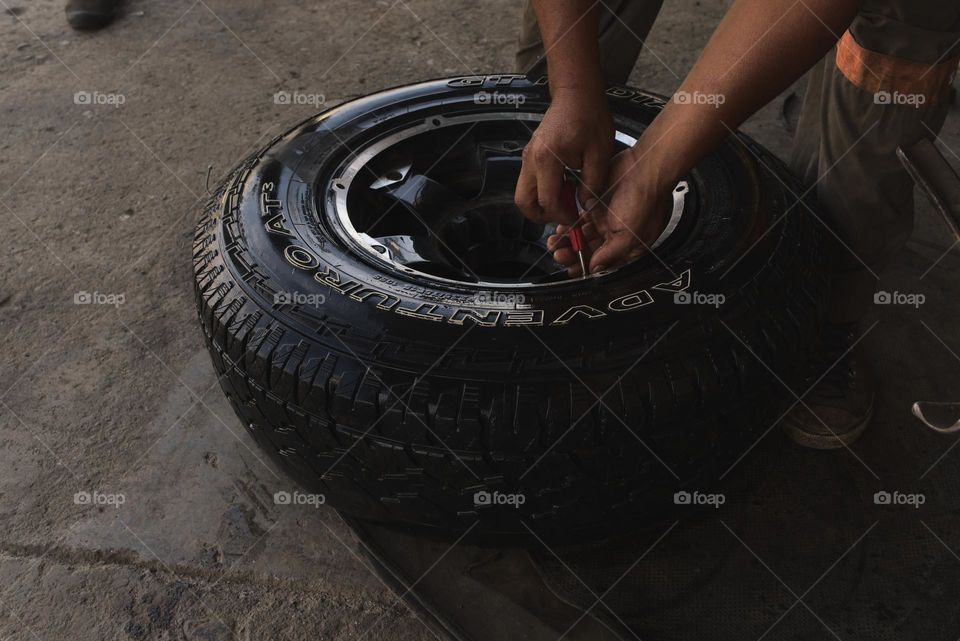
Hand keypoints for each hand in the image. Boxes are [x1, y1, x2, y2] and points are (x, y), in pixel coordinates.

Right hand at [515, 89, 613, 225]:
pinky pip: (529, 181)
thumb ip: (592, 183)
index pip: (547, 200)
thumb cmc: (589, 117)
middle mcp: (531, 160)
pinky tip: (564, 184)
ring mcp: (527, 157)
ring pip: (523, 193)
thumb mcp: (600, 152)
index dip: (561, 214)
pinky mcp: (530, 155)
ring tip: (567, 197)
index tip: (576, 216)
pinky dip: (542, 191)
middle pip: (523, 202)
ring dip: (542, 203)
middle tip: (563, 214)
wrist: (576, 93)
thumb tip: (585, 204)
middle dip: (541, 216)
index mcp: (547, 159)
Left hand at [547, 148, 674, 275]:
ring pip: (583, 237)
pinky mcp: (597, 206)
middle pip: (590, 252)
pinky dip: (570, 225)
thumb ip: (609, 254)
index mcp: (629, 248)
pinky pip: (580, 220)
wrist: (643, 168)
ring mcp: (607, 221)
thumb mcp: (628, 236)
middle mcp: (618, 236)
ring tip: (556, 242)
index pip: (604, 265)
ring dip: (568, 241)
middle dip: (573, 255)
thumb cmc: (644, 200)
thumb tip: (595, 268)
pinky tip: (562, 228)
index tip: (571, 270)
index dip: (586, 269)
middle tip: (559, 254)